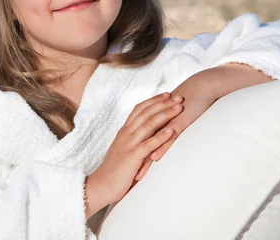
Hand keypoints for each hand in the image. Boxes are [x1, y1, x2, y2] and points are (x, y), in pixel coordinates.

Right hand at [85, 92, 182, 217]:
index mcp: (124, 131)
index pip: (139, 109)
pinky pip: (148, 144)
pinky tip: (171, 131)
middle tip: (178, 97)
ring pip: (148, 124)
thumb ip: (135, 141)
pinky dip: (160, 136)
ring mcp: (128, 144)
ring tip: (179, 108)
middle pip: (146, 113)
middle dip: (163, 103)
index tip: (167, 94)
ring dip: (165, 114)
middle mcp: (126, 133)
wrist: (101, 185)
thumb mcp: (124, 150)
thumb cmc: (115, 170)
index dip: (154, 100)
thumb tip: (148, 136)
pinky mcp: (132, 156)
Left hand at [134, 64, 273, 180]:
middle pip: (140, 144)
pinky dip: (161, 147)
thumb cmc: (188, 102)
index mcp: (152, 119)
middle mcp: (156, 121)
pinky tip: (155, 158)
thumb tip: (158, 140)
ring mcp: (166, 122)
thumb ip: (163, 126)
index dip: (128, 156)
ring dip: (143, 159)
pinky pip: (168, 136)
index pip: (137, 140)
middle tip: (124, 178)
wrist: (201, 87)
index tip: (121, 171)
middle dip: (132, 162)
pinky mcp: (178, 122)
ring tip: (136, 176)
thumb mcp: (172, 116)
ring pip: (151, 141)